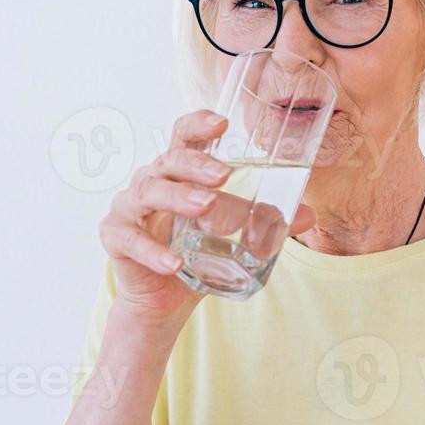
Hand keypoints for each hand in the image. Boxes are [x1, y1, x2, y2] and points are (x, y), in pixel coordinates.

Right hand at [98, 109, 316, 320]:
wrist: (163, 301)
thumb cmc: (196, 255)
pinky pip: (131, 239)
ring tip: (207, 207)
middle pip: (169, 160)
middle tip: (223, 174)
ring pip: (149, 192)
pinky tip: (175, 262)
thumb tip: (309, 215)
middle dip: (197, 164)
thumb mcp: (234, 236)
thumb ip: (266, 223)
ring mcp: (129, 207)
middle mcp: (150, 181)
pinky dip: (154, 251)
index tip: (222, 122)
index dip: (199, 123)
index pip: (183, 136)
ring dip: (179, 197)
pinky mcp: (115, 237)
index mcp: (177, 172)